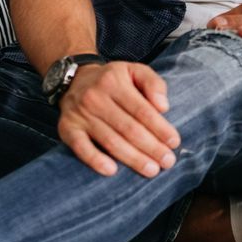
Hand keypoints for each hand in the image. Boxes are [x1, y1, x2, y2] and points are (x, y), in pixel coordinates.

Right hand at [56, 61, 180, 178]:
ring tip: (151, 170)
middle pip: (128, 128)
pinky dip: (95, 160)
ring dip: (132, 158)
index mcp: (114, 82)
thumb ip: (154, 84)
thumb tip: (164, 107)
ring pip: (110, 140)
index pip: (141, 110)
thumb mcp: (135, 71)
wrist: (74, 80)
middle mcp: (95, 98)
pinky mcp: (67, 129)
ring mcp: (80, 115)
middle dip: (151, 147)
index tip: (174, 142)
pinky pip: (81, 148)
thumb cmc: (113, 80)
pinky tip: (112, 171)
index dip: (159, 128)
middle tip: (167, 161)